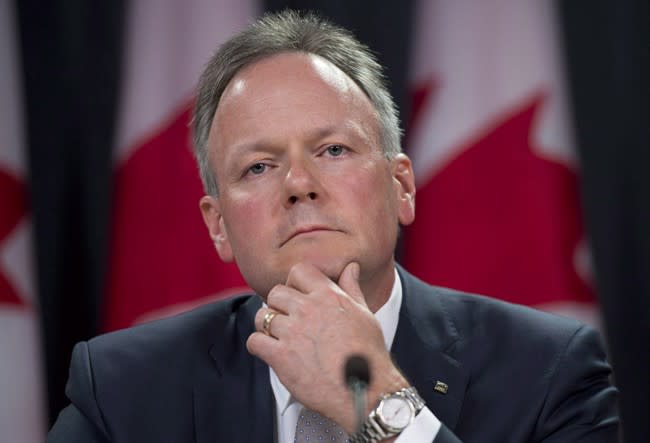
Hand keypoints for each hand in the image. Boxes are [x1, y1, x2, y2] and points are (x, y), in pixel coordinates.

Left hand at [246, 262, 408, 433]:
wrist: (366, 390)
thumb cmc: (368, 354)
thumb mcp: (364, 314)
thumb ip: (352, 288)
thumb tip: (350, 267)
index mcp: (328, 295)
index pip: (298, 271)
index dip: (294, 283)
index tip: (297, 296)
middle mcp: (308, 309)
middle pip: (275, 292)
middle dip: (278, 305)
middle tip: (287, 320)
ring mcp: (293, 332)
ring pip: (262, 316)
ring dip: (267, 325)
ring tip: (278, 337)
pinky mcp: (281, 356)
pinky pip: (254, 341)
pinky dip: (259, 346)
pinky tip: (272, 352)